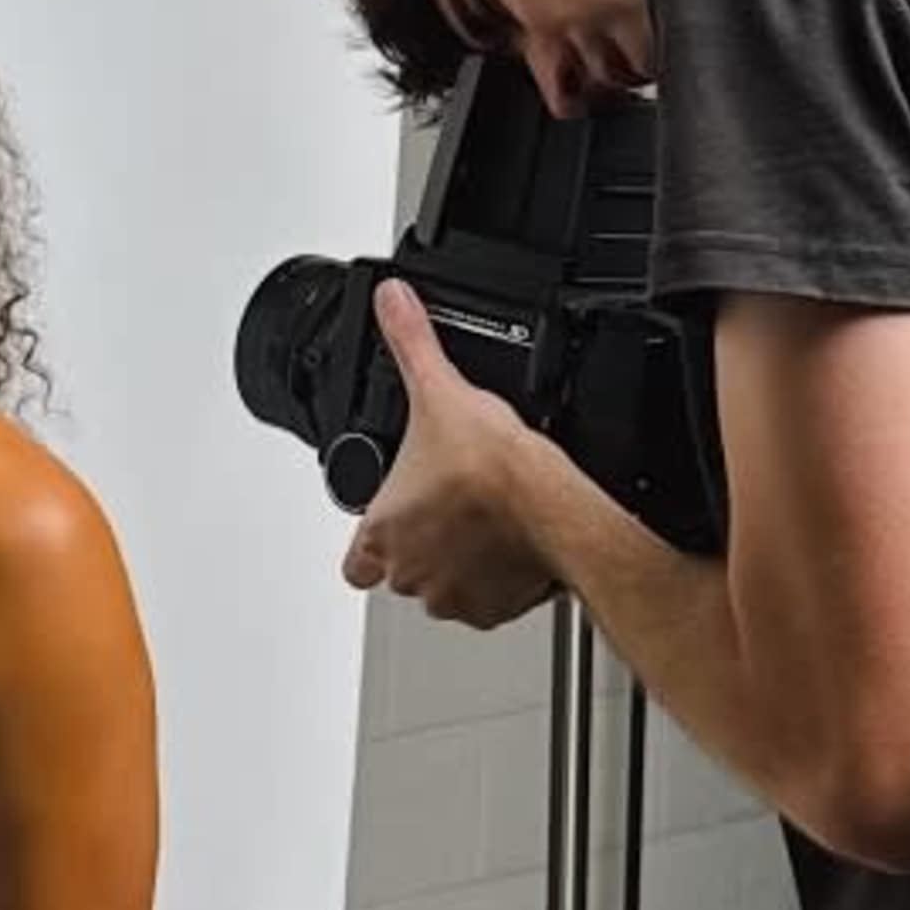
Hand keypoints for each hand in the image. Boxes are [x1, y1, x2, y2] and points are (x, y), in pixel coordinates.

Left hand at [343, 279, 557, 628]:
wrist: (555, 505)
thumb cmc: (494, 467)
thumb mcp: (441, 391)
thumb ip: (411, 342)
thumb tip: (392, 301)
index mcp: (383, 532)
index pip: (353, 564)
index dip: (369, 543)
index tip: (390, 519)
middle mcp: (411, 571)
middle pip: (401, 572)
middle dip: (422, 545)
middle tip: (449, 510)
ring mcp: (453, 595)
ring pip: (444, 589)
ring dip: (459, 564)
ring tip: (483, 523)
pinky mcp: (497, 607)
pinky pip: (489, 602)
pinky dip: (499, 579)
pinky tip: (512, 543)